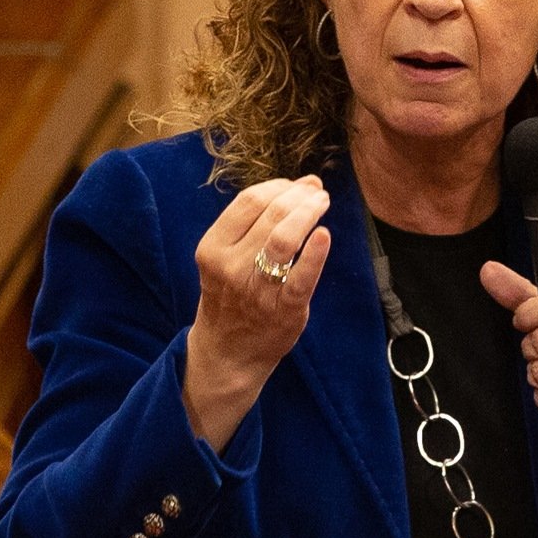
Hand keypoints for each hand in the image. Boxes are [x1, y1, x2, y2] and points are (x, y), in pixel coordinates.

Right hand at [183, 176, 331, 452]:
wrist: (228, 352)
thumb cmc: (230, 298)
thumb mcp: (222, 259)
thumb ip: (248, 228)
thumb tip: (292, 188)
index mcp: (212, 247)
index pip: (249, 202)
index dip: (279, 186)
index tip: (297, 184)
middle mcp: (230, 265)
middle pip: (270, 214)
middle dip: (299, 195)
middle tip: (317, 191)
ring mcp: (256, 288)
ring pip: (284, 237)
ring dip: (308, 212)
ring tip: (322, 203)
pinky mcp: (283, 308)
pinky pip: (301, 276)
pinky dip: (315, 253)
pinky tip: (325, 235)